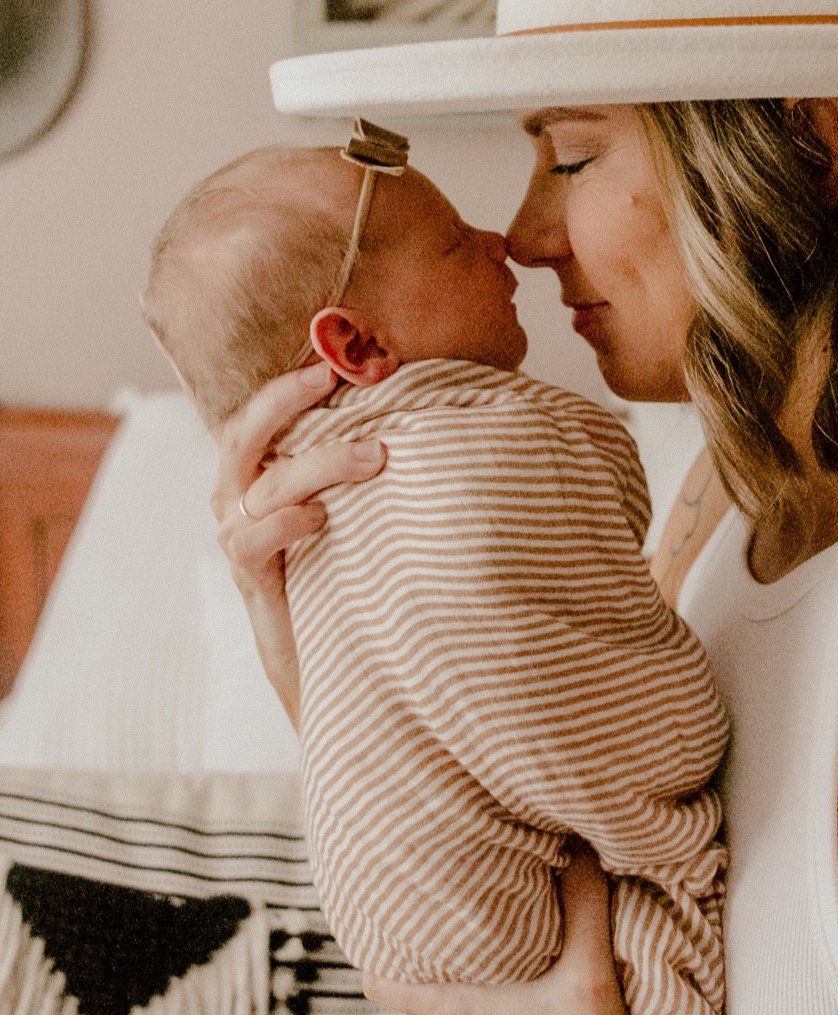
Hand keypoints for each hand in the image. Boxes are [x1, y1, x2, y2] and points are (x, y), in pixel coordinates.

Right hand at [211, 360, 384, 724]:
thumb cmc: (349, 564)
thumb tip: (424, 410)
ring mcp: (237, 538)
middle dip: (284, 402)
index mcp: (259, 472)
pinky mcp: (248, 579)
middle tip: (331, 379)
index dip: (288, 385)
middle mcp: (237, 498)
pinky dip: (285, 522)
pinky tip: (322, 518)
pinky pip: (248, 539)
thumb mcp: (356, 504)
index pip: (259, 414)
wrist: (329, 653)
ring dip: (318, 464)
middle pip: (243, 436)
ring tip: (373, 457)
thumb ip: (365, 462)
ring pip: (261, 485)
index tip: (333, 362)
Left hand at [363, 844, 643, 1014]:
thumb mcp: (593, 969)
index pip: (383, 987)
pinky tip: (517, 998)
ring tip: (500, 957)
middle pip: (427, 988)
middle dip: (446, 958)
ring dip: (473, 989)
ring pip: (451, 1013)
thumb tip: (580, 842)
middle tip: (467, 920)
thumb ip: (583, 902)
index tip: (388, 920)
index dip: (379, 953)